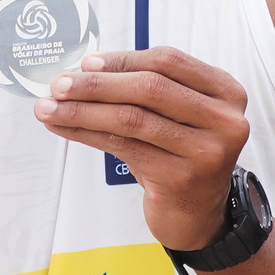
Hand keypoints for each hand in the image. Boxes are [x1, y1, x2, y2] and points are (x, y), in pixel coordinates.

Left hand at [33, 47, 249, 251]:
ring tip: (49, 108)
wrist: (196, 214)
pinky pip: (121, 147)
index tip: (85, 62)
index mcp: (225, 92)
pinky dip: (86, 134)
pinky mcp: (181, 177)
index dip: (123, 59)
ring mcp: (206, 151)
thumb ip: (145, 90)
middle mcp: (224, 119)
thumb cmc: (178, 156)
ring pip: (131, 119)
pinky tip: (63, 129)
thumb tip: (84, 70)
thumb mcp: (174, 116)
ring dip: (82, 110)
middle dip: (97, 84)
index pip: (168, 62)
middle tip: (59, 85)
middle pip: (149, 88)